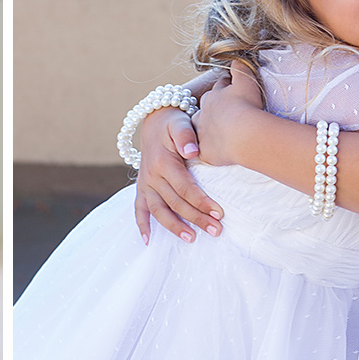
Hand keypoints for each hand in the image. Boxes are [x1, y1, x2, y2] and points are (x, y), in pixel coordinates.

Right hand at [133, 107, 221, 243]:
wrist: (155, 119)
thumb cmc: (174, 123)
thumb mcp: (180, 123)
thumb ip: (186, 135)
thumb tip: (192, 151)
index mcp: (163, 162)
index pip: (185, 188)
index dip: (202, 202)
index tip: (219, 214)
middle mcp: (152, 176)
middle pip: (175, 203)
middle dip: (196, 218)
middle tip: (216, 231)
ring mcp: (145, 183)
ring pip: (158, 210)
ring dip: (174, 227)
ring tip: (192, 239)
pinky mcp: (142, 187)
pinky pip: (139, 208)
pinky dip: (142, 225)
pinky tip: (148, 240)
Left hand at [195, 64, 262, 165]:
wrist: (243, 133)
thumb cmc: (246, 105)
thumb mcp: (246, 80)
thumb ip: (241, 67)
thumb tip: (237, 56)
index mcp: (214, 96)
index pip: (218, 90)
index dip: (226, 91)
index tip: (232, 93)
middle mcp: (204, 113)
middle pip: (207, 110)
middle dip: (214, 110)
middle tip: (226, 116)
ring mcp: (203, 133)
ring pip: (201, 130)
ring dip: (209, 131)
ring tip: (220, 135)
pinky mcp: (204, 151)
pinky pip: (205, 151)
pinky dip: (211, 151)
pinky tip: (219, 153)